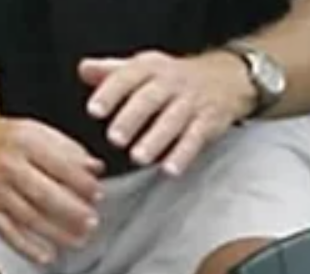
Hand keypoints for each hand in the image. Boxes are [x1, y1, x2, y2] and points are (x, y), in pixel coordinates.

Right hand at [0, 117, 103, 266]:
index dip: (81, 182)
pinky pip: (7, 233)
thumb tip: (95, 168)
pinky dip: (27, 248)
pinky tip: (46, 256)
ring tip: (78, 241)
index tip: (97, 193)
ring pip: (29, 217)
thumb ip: (67, 149)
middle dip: (71, 212)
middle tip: (91, 222)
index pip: (59, 164)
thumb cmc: (1, 138)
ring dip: (56, 233)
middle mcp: (9, 168)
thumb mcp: (35, 131)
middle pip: (44, 194)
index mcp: (25, 142)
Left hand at [79, 49, 255, 175]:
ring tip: (139, 157)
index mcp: (150, 68)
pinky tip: (170, 169)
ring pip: (173, 119)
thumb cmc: (173, 78)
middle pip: (150, 98)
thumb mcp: (144, 68)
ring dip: (156, 138)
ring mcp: (191, 101)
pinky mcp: (208, 121)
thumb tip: (83, 70)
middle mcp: (171, 82)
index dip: (110, 92)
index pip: (127, 76)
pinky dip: (184, 153)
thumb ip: (112, 73)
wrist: (226, 77)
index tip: (94, 110)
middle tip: (115, 138)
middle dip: (132, 117)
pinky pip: (196, 137)